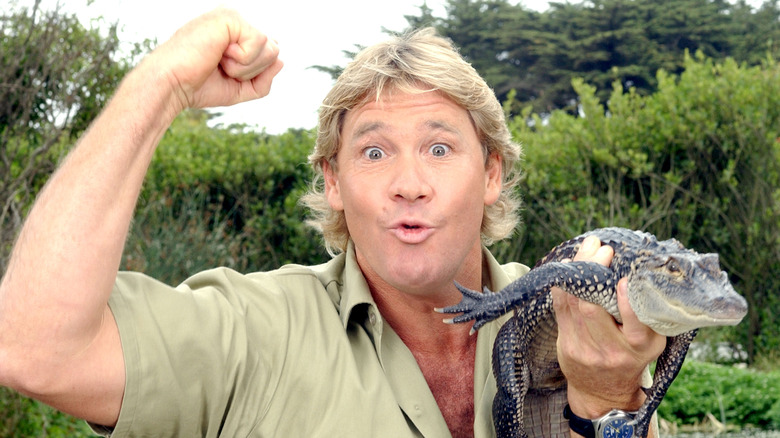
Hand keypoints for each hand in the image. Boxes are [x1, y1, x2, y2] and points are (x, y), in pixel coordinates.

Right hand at [148, 8, 283, 112]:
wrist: (172, 84)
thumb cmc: (199, 86)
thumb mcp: (239, 88)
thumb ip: (263, 79)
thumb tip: (281, 60)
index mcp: (236, 35)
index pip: (269, 54)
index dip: (254, 74)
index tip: (224, 73)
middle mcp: (236, 22)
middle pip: (274, 51)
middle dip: (252, 71)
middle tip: (222, 68)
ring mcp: (232, 17)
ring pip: (271, 48)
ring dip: (246, 66)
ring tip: (219, 61)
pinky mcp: (230, 17)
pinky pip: (260, 42)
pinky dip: (242, 59)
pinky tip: (220, 54)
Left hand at [552, 236, 666, 416]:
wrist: (604, 391)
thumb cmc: (632, 357)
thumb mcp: (651, 341)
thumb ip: (649, 313)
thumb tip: (643, 271)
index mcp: (639, 347)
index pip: (634, 324)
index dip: (627, 301)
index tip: (625, 279)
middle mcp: (611, 350)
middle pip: (592, 308)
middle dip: (593, 273)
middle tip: (601, 248)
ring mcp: (584, 349)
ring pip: (572, 304)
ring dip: (577, 272)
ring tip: (587, 248)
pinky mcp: (566, 344)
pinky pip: (560, 308)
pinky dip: (563, 284)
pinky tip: (568, 266)